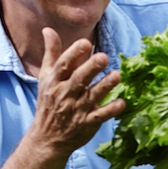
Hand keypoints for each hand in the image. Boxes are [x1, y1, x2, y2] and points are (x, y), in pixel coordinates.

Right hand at [30, 28, 123, 154]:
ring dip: (104, 86)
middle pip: (78, 80)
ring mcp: (76, 110)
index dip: (73, 54)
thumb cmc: (48, 103)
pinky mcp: (87, 124)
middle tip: (104, 56)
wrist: (46, 139)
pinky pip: (99, 116)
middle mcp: (65, 95)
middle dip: (90, 68)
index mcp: (54, 82)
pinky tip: (121, 103)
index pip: (63, 66)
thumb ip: (51, 53)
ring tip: (117, 76)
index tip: (85, 43)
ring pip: (91, 97)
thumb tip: (48, 29)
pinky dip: (110, 110)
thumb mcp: (46, 78)